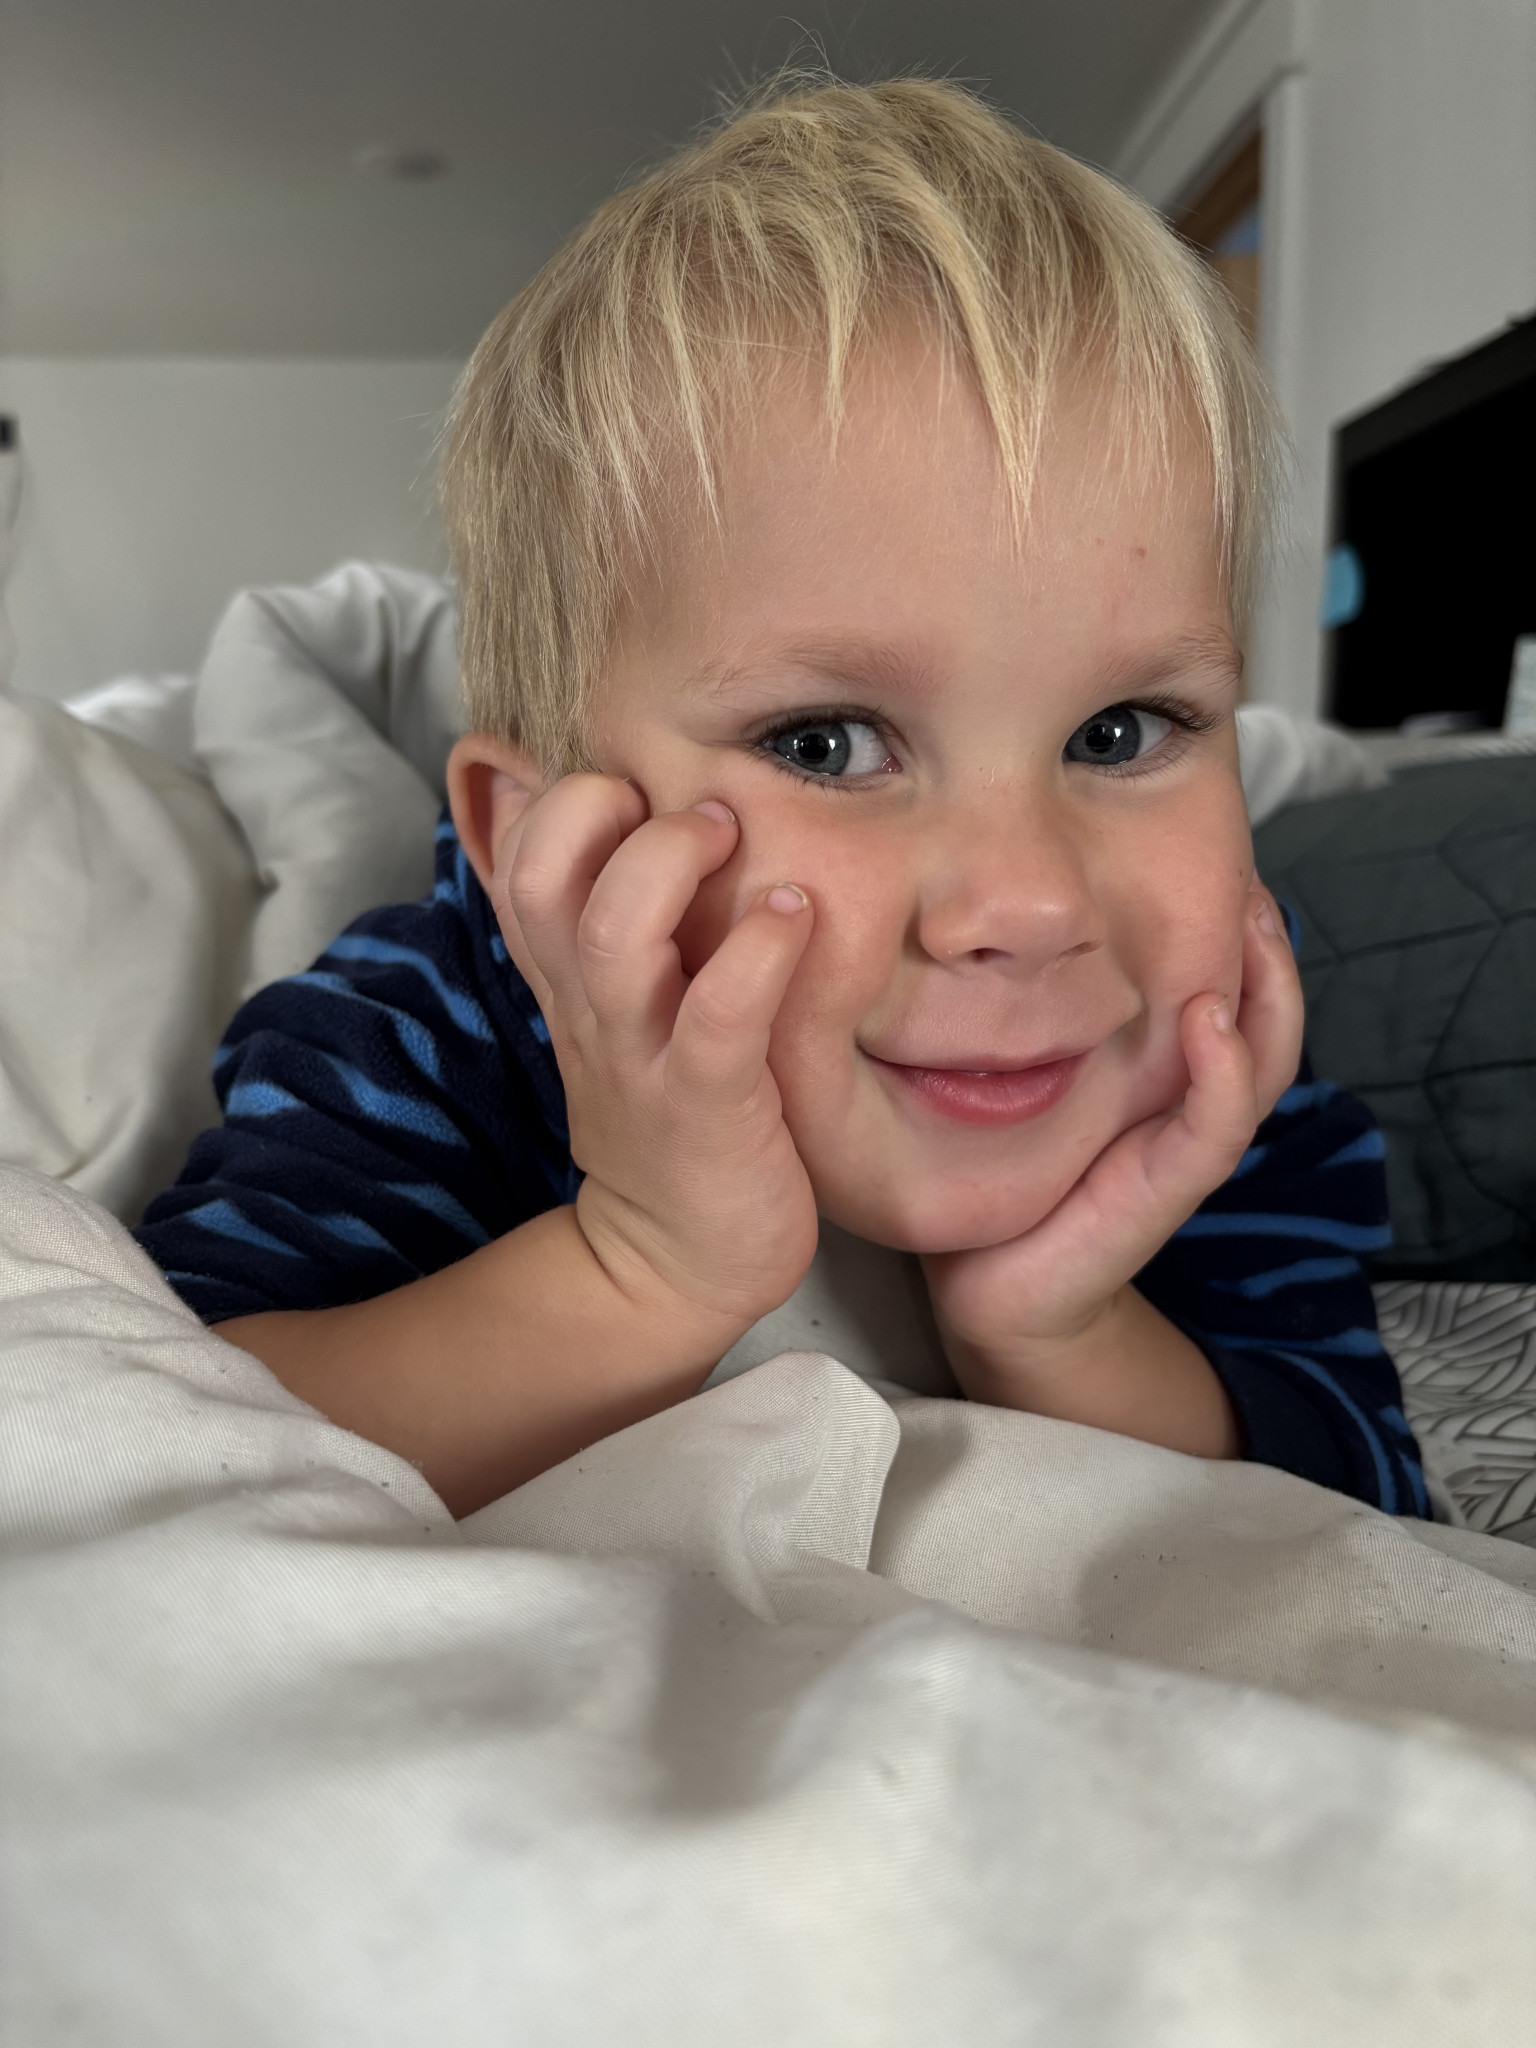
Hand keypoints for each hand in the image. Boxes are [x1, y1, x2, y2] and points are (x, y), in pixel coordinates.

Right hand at [493, 774, 818, 1332]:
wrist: (677, 1261)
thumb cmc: (670, 1110)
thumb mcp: (614, 1007)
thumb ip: (595, 913)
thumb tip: (555, 805)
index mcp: (569, 976)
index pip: (515, 858)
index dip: (558, 797)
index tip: (635, 788)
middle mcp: (591, 1006)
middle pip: (541, 877)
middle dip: (597, 808)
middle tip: (694, 806)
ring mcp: (642, 1056)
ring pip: (614, 935)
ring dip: (671, 863)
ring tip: (732, 835)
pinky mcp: (707, 1105)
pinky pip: (720, 1017)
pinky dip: (758, 952)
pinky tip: (795, 917)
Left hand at [922, 884, 1303, 1405]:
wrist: (991, 1291)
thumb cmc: (996, 1176)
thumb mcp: (1006, 1074)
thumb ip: (1013, 1009)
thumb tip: (976, 918)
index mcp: (1157, 1076)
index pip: (1217, 986)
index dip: (1227, 928)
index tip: (1215, 854)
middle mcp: (1182, 1105)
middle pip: (1258, 1012)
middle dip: (1264, 942)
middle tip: (1249, 870)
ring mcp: (1181, 1147)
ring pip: (1257, 1059)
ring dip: (1266, 988)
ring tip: (1254, 919)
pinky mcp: (1166, 1189)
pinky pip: (1214, 1124)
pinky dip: (1221, 1069)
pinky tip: (1210, 1016)